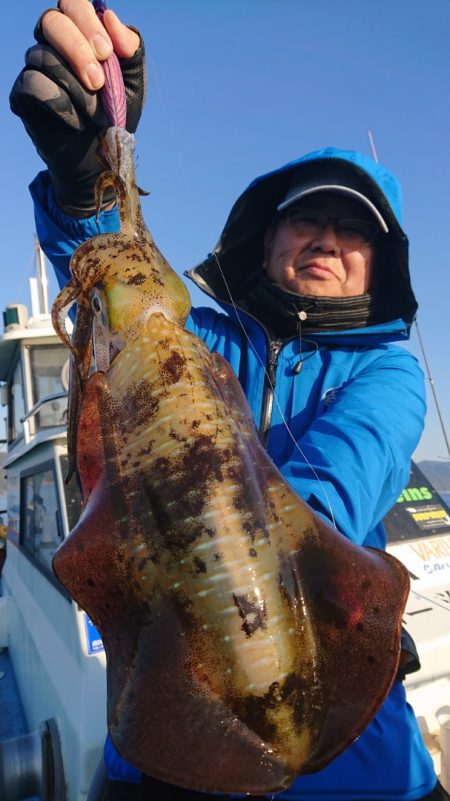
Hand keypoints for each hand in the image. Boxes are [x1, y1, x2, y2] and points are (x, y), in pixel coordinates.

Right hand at [10, 0, 145, 215]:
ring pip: (43, 56)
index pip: (72, 4)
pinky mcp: (23, 93)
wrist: (99, 157)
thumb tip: (111, 17)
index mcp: (79, 33)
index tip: (107, 53)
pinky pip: (33, 84)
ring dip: (75, 87)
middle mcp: (52, 44)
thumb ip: (130, 50)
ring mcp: (35, 67)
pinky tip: (75, 121)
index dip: (87, 22)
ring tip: (94, 113)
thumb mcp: (132, 83)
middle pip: (52, 21)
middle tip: (98, 82)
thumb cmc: (115, 115)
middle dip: (77, 49)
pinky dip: (59, 103)